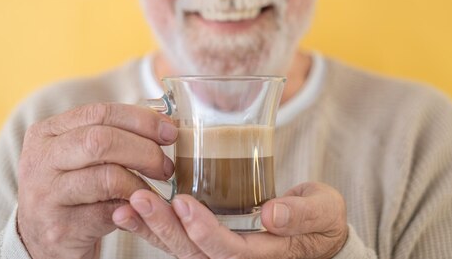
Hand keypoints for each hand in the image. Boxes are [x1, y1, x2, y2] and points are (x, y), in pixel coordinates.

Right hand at [17, 103, 177, 258]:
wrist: (43, 240)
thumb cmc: (72, 189)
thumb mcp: (78, 155)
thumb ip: (110, 135)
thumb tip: (162, 124)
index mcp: (46, 132)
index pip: (99, 112)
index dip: (140, 119)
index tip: (168, 131)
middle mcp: (40, 160)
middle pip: (101, 141)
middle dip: (144, 150)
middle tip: (165, 165)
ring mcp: (46, 195)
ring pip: (107, 177)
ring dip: (141, 182)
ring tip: (155, 189)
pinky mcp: (61, 228)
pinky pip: (109, 211)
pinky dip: (133, 207)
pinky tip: (140, 207)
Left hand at [113, 182, 348, 258]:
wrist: (315, 234)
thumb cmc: (320, 220)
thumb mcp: (323, 211)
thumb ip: (302, 214)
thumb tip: (273, 215)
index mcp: (265, 255)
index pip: (229, 252)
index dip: (205, 231)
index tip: (184, 202)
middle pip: (194, 253)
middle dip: (166, 228)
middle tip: (140, 199)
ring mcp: (219, 253)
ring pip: (180, 249)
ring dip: (152, 228)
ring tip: (127, 205)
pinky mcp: (208, 243)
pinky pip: (177, 241)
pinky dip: (153, 227)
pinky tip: (131, 209)